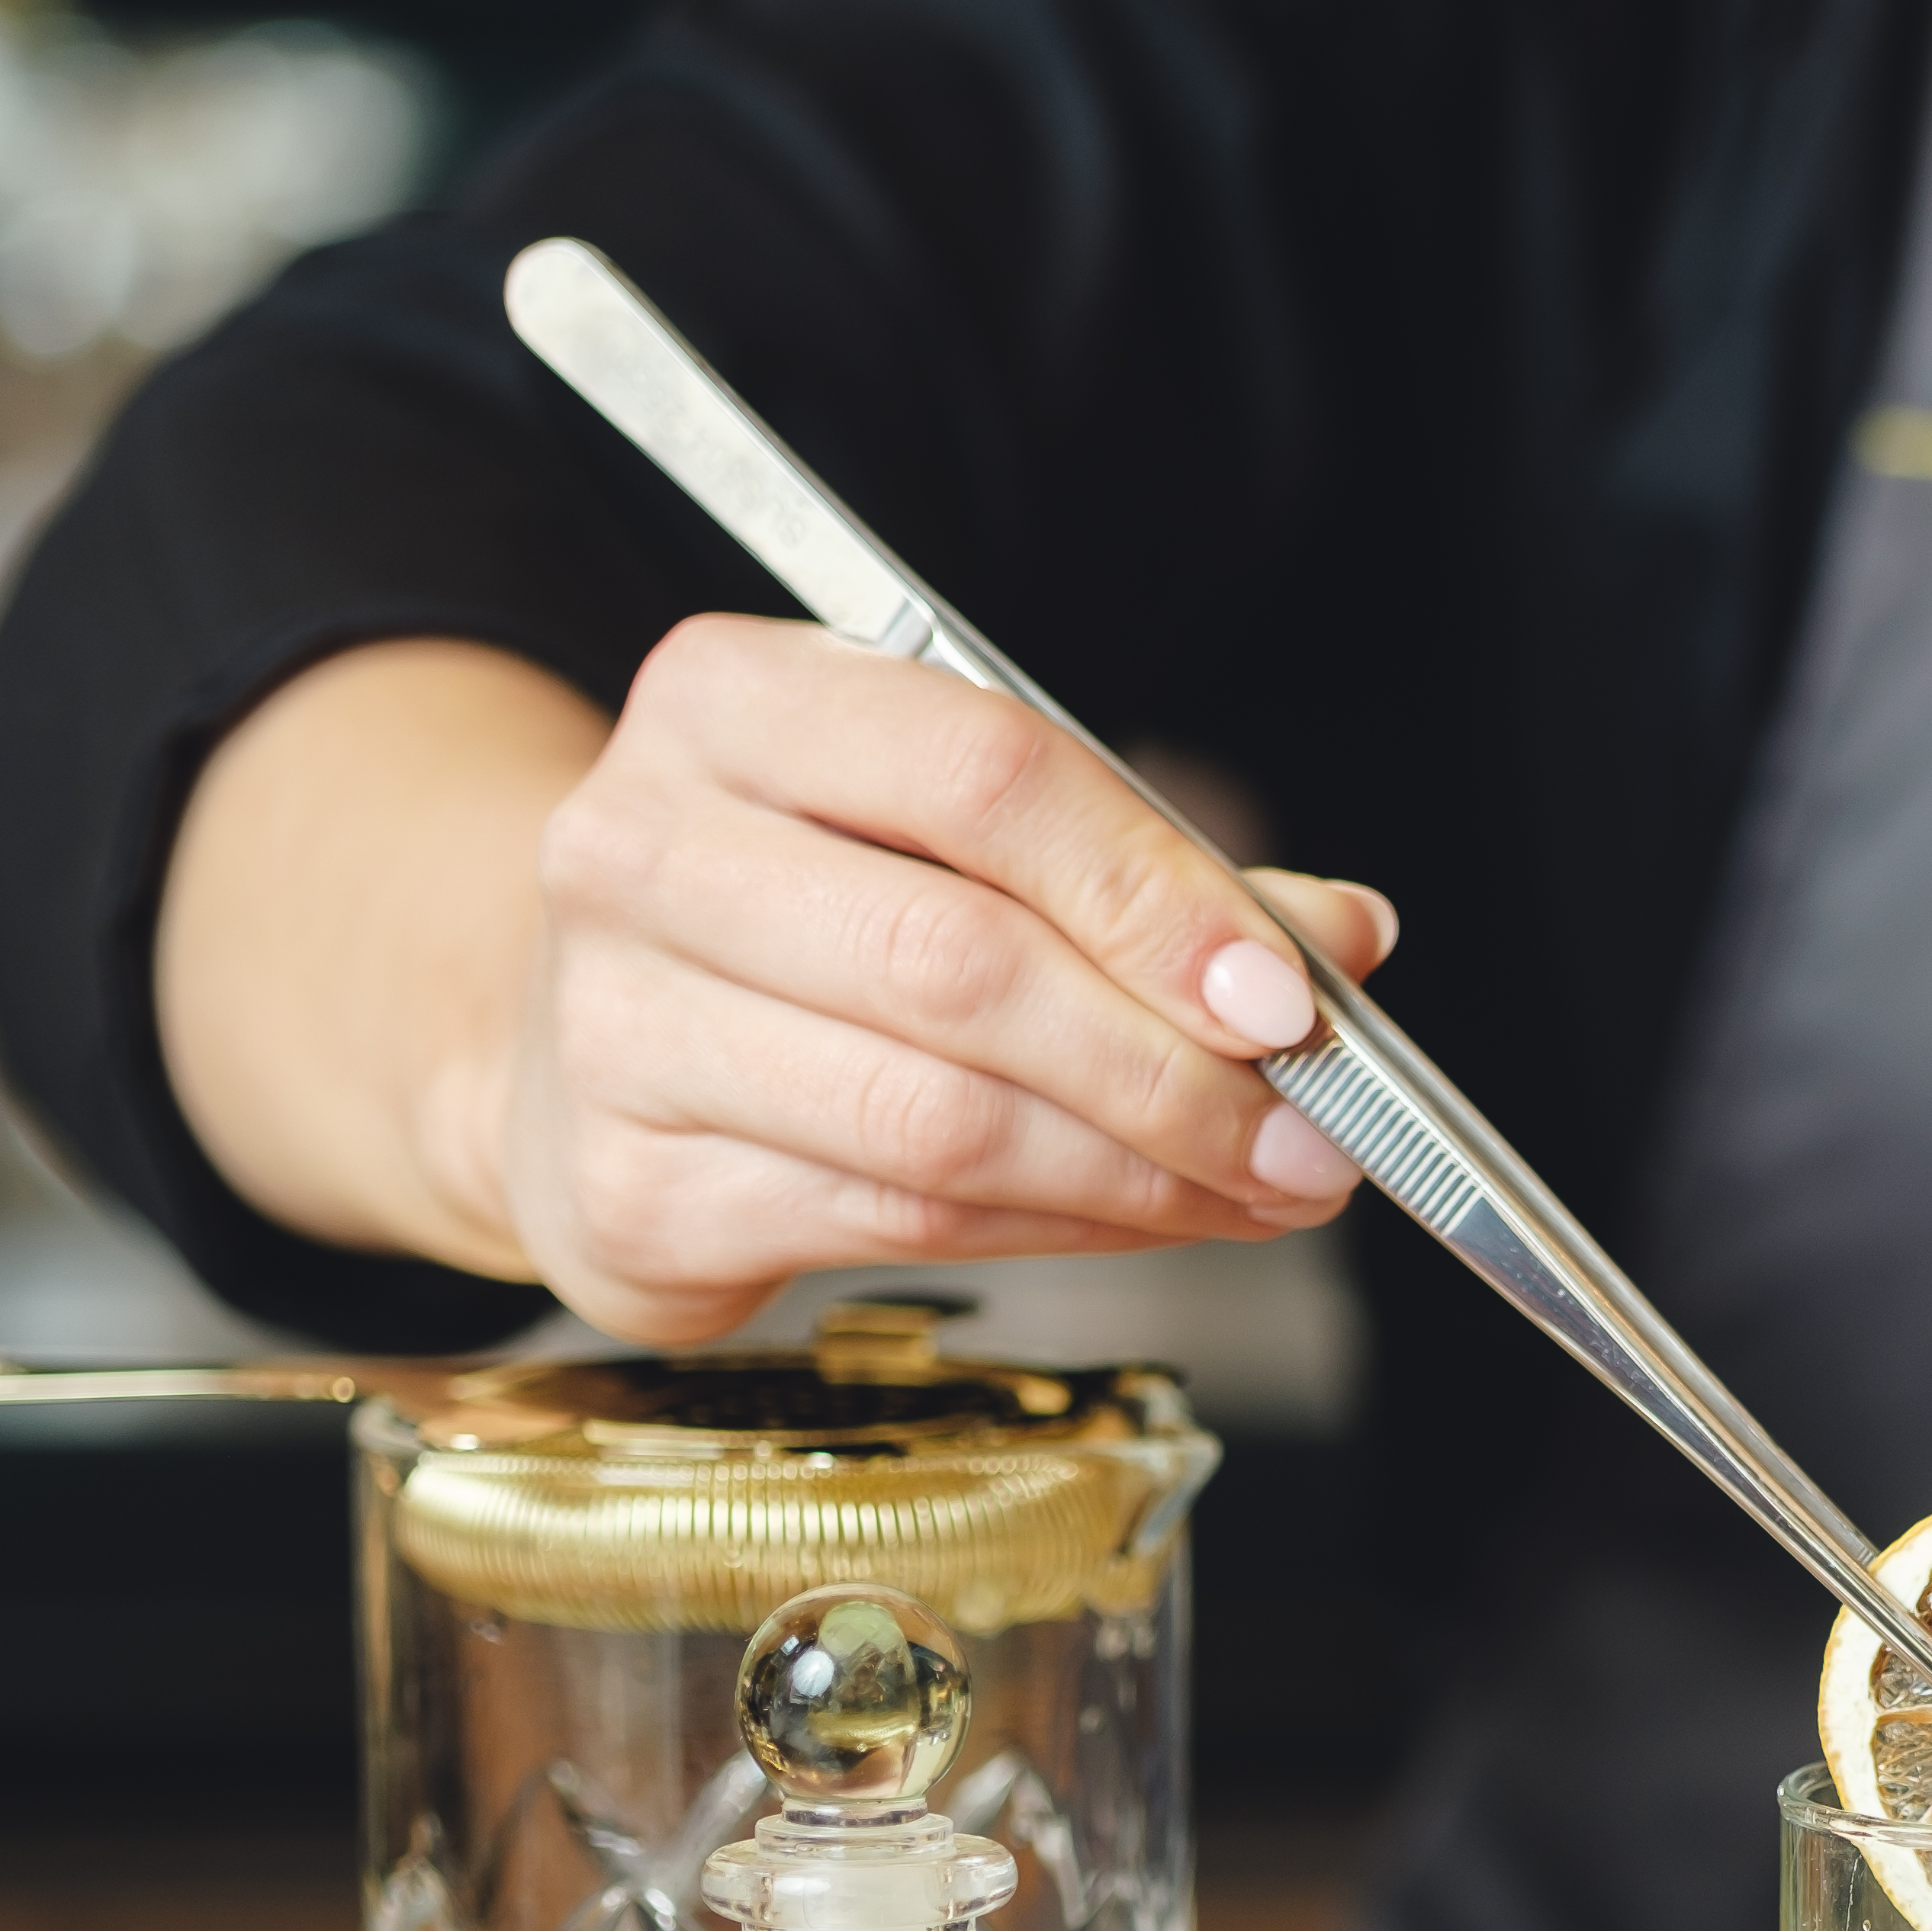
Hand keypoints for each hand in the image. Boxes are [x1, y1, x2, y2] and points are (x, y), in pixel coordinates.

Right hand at [160, 625, 1400, 1345]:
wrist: (586, 1049)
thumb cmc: (819, 918)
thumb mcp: (971, 842)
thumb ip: (1157, 874)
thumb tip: (1345, 941)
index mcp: (734, 700)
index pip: (982, 772)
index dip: (1154, 894)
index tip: (1287, 997)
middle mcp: (640, 845)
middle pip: (962, 966)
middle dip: (1172, 1071)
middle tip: (1310, 1136)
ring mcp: (614, 1023)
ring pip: (938, 1120)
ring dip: (1137, 1174)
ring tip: (1255, 1187)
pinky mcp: (628, 1189)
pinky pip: (896, 1222)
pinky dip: (1058, 1231)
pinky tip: (1140, 1218)